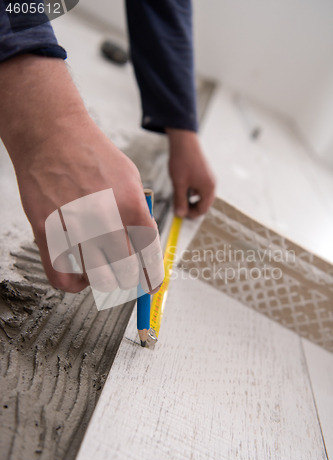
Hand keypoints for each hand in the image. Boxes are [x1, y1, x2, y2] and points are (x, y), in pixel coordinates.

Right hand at [0, 55, 162, 292]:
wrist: (52, 135)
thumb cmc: (92, 153)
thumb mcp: (131, 177)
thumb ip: (140, 213)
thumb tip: (146, 246)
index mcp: (131, 206)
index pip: (150, 254)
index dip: (153, 275)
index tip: (151, 284)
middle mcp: (104, 220)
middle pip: (125, 271)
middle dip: (128, 277)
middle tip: (125, 274)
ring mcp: (74, 228)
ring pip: (97, 279)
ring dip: (103, 280)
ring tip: (102, 271)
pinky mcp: (47, 232)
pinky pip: (62, 277)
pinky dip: (74, 285)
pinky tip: (79, 278)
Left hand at [166, 128, 214, 217]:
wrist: (184, 141)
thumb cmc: (182, 162)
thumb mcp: (179, 184)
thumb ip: (180, 201)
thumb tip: (180, 214)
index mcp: (208, 188)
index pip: (202, 210)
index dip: (190, 214)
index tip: (179, 212)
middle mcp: (212, 184)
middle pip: (204, 204)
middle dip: (191, 207)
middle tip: (178, 206)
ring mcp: (209, 178)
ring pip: (202, 196)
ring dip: (191, 199)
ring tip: (179, 194)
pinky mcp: (205, 173)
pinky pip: (200, 188)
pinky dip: (192, 191)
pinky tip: (182, 185)